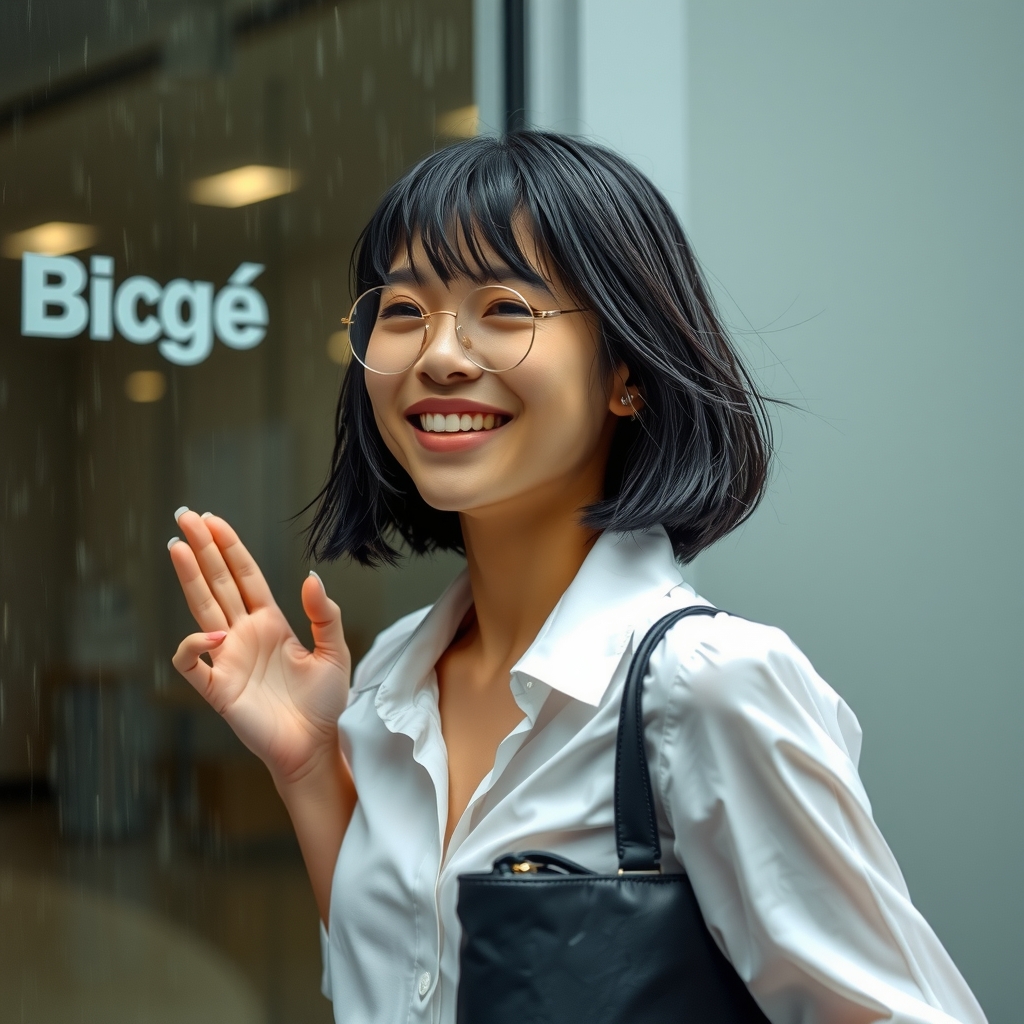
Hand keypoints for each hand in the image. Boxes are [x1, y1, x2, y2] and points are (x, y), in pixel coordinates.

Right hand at [168, 510, 349, 784]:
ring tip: (177, 545)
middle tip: (185, 515)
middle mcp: (243, 634)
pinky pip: (190, 662)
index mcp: (270, 622)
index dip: (229, 547)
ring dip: (189, 578)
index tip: (213, 520)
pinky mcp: (217, 688)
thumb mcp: (335, 652)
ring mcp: (227, 658)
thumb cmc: (323, 704)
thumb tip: (312, 576)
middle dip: (202, 549)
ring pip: (201, 609)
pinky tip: (211, 633)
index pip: (244, 576)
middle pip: (217, 582)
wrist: (314, 747)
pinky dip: (193, 646)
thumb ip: (325, 614)